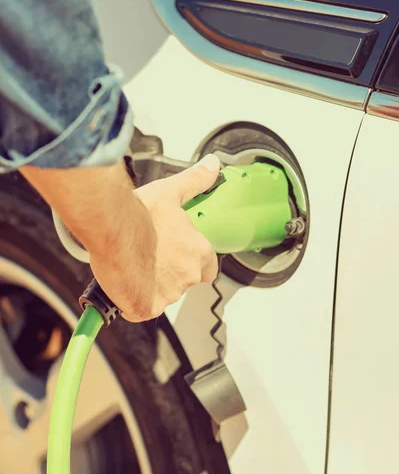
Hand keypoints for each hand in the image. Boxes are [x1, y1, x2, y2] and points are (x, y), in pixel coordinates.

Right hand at [21, 155, 219, 321]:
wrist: (111, 230)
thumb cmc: (139, 214)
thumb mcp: (170, 192)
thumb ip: (195, 181)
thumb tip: (212, 165)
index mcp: (199, 251)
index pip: (207, 266)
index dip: (192, 260)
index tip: (176, 253)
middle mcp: (188, 275)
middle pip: (183, 280)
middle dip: (169, 272)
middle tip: (148, 255)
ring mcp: (168, 294)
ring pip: (163, 294)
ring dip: (151, 284)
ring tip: (133, 263)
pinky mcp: (147, 307)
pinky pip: (143, 308)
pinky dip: (134, 299)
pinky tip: (125, 280)